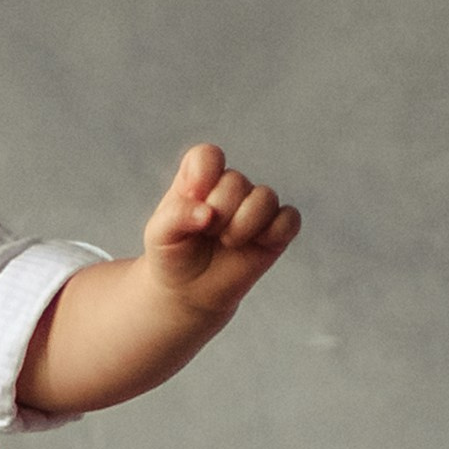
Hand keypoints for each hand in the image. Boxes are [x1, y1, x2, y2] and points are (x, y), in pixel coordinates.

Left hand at [141, 142, 300, 321]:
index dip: (202, 176)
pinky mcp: (276, 230)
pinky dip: (273, 233)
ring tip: (226, 242)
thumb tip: (208, 214)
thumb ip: (175, 216)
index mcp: (199, 178)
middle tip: (205, 234)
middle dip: (219, 213)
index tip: (191, 200)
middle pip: (236, 182)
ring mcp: (255, 207)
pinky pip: (289, 219)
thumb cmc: (172, 256)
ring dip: (243, 224)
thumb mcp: (159, 236)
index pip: (207, 156)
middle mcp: (231, 188)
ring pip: (265, 198)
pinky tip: (253, 245)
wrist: (188, 292)